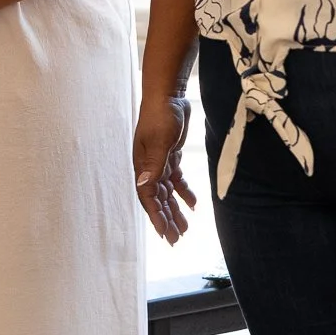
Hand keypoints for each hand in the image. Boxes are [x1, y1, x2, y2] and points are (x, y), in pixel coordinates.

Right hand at [134, 94, 196, 243]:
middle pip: (157, 199)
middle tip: (176, 239)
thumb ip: (154, 164)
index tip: (165, 234)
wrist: (167, 94)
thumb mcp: (159, 140)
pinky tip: (193, 205)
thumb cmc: (160, 115)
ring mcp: (159, 162)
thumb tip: (144, 187)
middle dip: (166, 219)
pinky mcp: (170, 155)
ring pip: (167, 192)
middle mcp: (148, 168)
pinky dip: (184, 192)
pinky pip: (176, 179)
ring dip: (175, 210)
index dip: (156, 217)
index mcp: (142, 166)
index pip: (148, 197)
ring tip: (185, 228)